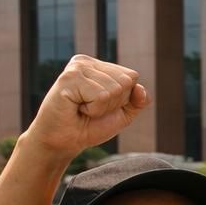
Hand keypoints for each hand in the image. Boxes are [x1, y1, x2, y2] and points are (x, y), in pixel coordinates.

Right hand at [21, 55, 149, 160]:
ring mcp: (77, 68)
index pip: (132, 76)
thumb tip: (141, 88)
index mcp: (98, 66)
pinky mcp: (69, 78)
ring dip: (102, 108)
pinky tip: (76, 108)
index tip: (101, 105)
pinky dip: (93, 109)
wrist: (65, 142)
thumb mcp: (122, 114)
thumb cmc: (90, 126)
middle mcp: (87, 62)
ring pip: (115, 89)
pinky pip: (101, 96)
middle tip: (91, 109)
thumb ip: (137, 100)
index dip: (123, 98)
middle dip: (114, 103)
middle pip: (126, 81)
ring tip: (83, 108)